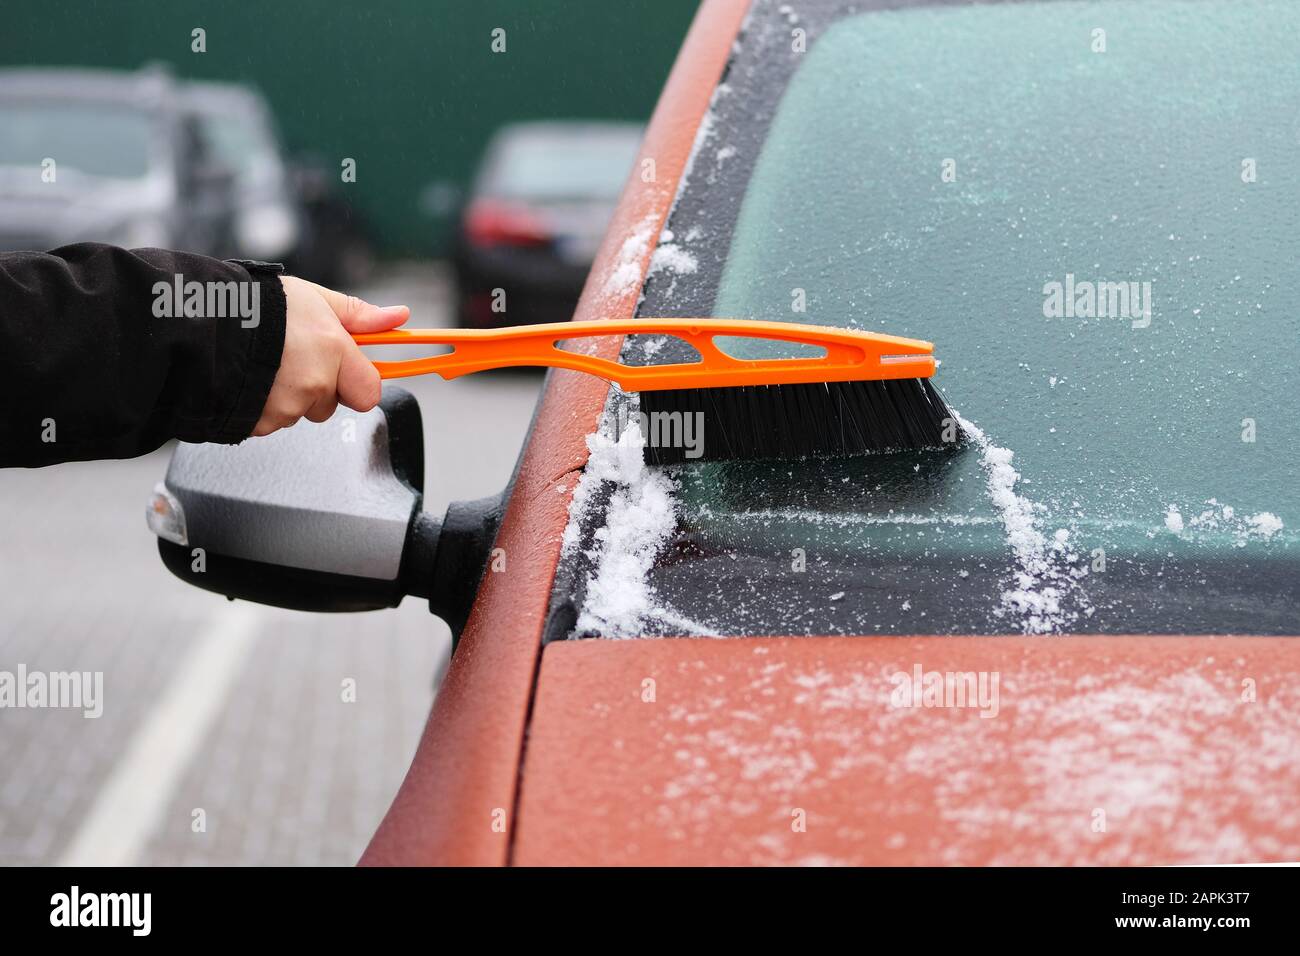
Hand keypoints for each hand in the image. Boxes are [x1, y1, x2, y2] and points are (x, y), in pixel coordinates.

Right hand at [252, 277, 408, 436]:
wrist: (199, 323)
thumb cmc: (257, 306)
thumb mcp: (314, 299)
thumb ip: (359, 314)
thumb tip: (399, 317)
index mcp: (333, 352)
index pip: (369, 392)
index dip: (357, 383)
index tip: (345, 371)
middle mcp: (314, 384)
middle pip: (330, 404)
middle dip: (317, 388)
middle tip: (291, 360)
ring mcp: (285, 408)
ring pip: (298, 413)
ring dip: (287, 397)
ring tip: (264, 366)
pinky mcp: (259, 424)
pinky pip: (271, 422)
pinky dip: (262, 407)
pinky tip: (250, 381)